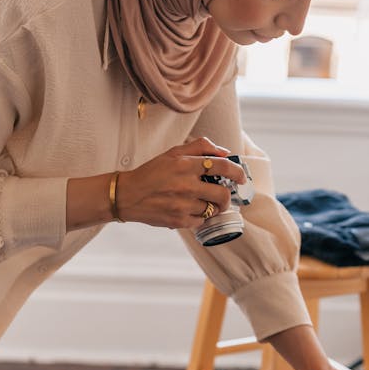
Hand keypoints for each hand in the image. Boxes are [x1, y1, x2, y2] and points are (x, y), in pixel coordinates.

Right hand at [115, 137, 246, 228]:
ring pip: (212, 209)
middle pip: (222, 194)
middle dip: (227, 196)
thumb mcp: (172, 153)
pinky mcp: (178, 221)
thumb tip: (224, 152)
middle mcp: (185, 185)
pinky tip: (190, 211)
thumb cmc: (151, 173)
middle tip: (223, 196)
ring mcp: (182, 205)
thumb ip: (199, 147)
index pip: (221, 166)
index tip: (241, 177)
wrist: (127, 195)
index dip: (237, 172)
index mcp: (185, 165)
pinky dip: (199, 217)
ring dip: (213, 207)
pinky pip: (201, 221)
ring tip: (204, 203)